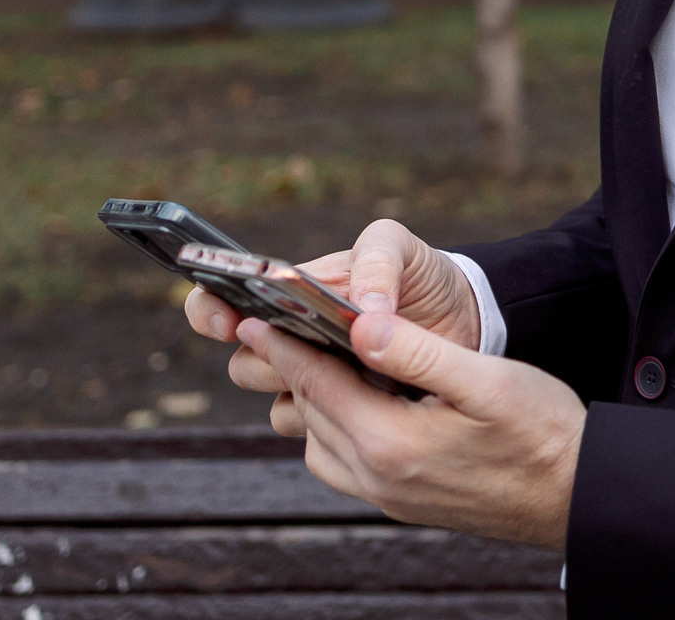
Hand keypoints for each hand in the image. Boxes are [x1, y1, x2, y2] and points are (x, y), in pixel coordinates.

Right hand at [186, 219, 482, 414]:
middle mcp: (291, 339)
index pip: (220, 304)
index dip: (209, 313)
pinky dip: (332, 414)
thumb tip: (360, 310)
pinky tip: (370, 395)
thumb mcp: (398, 247)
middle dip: (268, 356)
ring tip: (351, 366)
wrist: (465, 317)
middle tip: (308, 345)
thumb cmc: (420, 274)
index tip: (228, 321)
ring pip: (276, 399)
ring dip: (305, 386)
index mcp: (288, 294)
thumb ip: (375, 263)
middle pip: (245, 362)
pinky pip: (313, 426)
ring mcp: (315, 378)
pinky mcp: (343, 411)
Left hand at [237, 309, 585, 550]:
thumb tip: (361, 323)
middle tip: (280, 329)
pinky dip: (339, 431)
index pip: (317, 385)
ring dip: (317, 404)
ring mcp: (390, 497)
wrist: (577, 495)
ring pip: (322, 446)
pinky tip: (365, 406)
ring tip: (328, 362)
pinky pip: (346, 465)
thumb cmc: (541, 432)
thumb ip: (418, 352)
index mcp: (390, 442)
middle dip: (293, 370)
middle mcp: (378, 477)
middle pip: (312, 414)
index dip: (284, 347)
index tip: (255, 318)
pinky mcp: (406, 504)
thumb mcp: (486, 380)